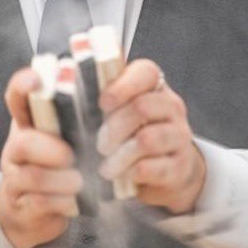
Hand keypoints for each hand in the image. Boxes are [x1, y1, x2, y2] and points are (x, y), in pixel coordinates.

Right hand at [0, 67, 83, 247]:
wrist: (32, 209)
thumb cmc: (59, 161)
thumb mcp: (67, 130)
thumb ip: (84, 103)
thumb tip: (116, 64)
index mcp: (31, 120)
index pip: (17, 95)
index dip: (24, 84)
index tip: (38, 79)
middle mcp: (18, 145)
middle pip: (23, 141)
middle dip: (50, 149)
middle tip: (72, 155)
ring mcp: (16, 176)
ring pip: (32, 175)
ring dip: (61, 179)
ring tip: (80, 181)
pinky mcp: (24, 204)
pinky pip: (40, 202)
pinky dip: (62, 201)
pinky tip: (75, 199)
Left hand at [96, 59, 205, 213]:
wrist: (168, 170)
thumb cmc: (134, 134)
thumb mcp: (122, 112)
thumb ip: (104, 96)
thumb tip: (66, 71)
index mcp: (155, 87)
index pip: (146, 72)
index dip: (122, 86)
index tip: (102, 103)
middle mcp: (172, 107)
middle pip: (142, 107)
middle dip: (114, 128)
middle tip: (99, 144)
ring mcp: (179, 136)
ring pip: (146, 140)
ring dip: (119, 155)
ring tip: (106, 166)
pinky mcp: (180, 165)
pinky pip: (153, 167)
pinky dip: (131, 172)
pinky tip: (123, 175)